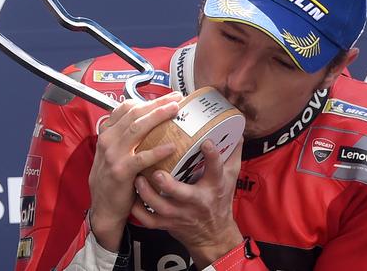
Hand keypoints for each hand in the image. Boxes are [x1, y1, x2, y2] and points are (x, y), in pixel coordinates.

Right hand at [89, 92, 182, 251]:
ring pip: (137, 128)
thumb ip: (126, 138)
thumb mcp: (114, 154)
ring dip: (158, 116)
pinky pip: (142, 157)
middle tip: (177, 98)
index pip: (126, 108)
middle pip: (135, 113)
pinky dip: (158, 151)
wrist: (104, 208)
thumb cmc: (114, 180)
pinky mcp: (121, 171)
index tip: (167, 97)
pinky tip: (172, 146)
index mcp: (107, 134)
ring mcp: (113, 155)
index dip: (147, 100)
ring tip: (176, 111)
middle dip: (157, 103)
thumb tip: (151, 123)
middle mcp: (108, 140)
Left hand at [131, 138, 244, 267]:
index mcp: (214, 186)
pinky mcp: (167, 224)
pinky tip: (131, 196)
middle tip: (157, 171)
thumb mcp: (230, 178)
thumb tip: (234, 129)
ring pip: (160, 208)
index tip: (206, 142)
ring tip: (138, 178)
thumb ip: (231, 153)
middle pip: (182, 195)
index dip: (212, 156)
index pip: (216, 170)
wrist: (214, 236)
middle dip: (168, 185)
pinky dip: (137, 210)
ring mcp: (180, 215)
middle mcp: (196, 201)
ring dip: (146, 194)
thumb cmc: (219, 201)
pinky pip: (149, 220)